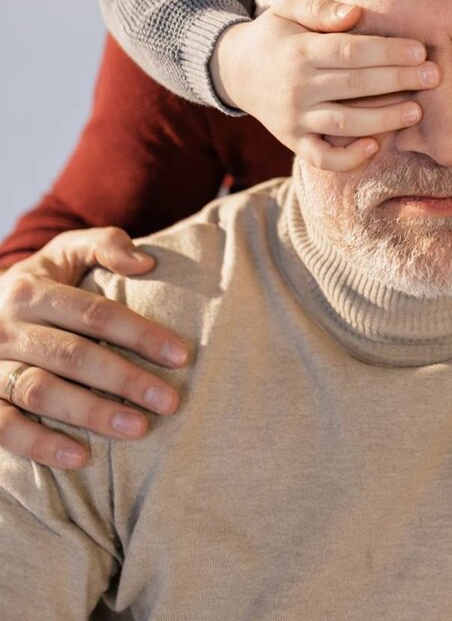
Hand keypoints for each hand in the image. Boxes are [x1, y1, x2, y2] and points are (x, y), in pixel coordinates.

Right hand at [0, 228, 188, 467]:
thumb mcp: (63, 253)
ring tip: (137, 428)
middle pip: (73, 355)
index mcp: (30, 291)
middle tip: (169, 401)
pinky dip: (40, 445)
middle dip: (125, 379)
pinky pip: (4, 428)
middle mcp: (6, 329)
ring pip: (40, 392)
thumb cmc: (38, 284)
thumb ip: (104, 245)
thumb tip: (146, 263)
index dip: (139, 334)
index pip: (94, 313)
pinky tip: (81, 458)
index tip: (180, 356)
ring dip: (91, 413)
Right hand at [210, 0, 439, 167]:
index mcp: (300, 52)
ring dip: (383, 120)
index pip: (351, 52)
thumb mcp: (289, 10)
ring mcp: (295, 118)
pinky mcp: (294, 142)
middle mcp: (298, 88)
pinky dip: (348, 158)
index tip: (419, 51)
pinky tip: (375, 147)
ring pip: (344, 124)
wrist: (233, 71)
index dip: (387, 52)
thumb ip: (322, 8)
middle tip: (434, 77)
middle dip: (398, 81)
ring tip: (417, 111)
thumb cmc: (275, 35)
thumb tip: (355, 13)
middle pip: (355, 86)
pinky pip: (322, 157)